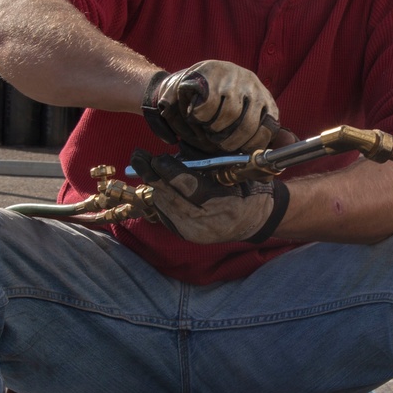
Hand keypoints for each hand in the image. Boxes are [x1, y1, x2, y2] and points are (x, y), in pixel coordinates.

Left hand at [131, 151, 289, 243]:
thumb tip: (175, 156)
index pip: (189, 187)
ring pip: (163, 206)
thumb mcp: (234, 173)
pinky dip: (159, 197)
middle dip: (152, 175)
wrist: (255, 220)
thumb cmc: (247, 190)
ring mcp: (195, 233)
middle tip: (138, 157)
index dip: (169, 171)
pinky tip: (155, 184)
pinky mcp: (186, 236)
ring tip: (144, 166)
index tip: (156, 157)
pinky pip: (165, 214)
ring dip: (153, 185)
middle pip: (170, 198)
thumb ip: (206, 167)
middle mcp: (207, 224)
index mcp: (226, 205)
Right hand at [142, 61, 278, 153]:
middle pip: (247, 125)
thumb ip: (262, 135)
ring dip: (214, 128)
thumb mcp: (248, 116)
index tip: (239, 150)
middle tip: (220, 144)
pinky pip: (208, 106)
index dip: (252, 145)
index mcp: (265, 99)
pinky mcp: (212, 72)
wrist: (203, 74)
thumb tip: (281, 154)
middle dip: (230, 142)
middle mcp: (253, 85)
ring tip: (209, 127)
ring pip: (227, 115)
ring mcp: (233, 77)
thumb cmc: (228, 102)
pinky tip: (198, 114)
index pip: (268, 129)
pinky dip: (200, 116)